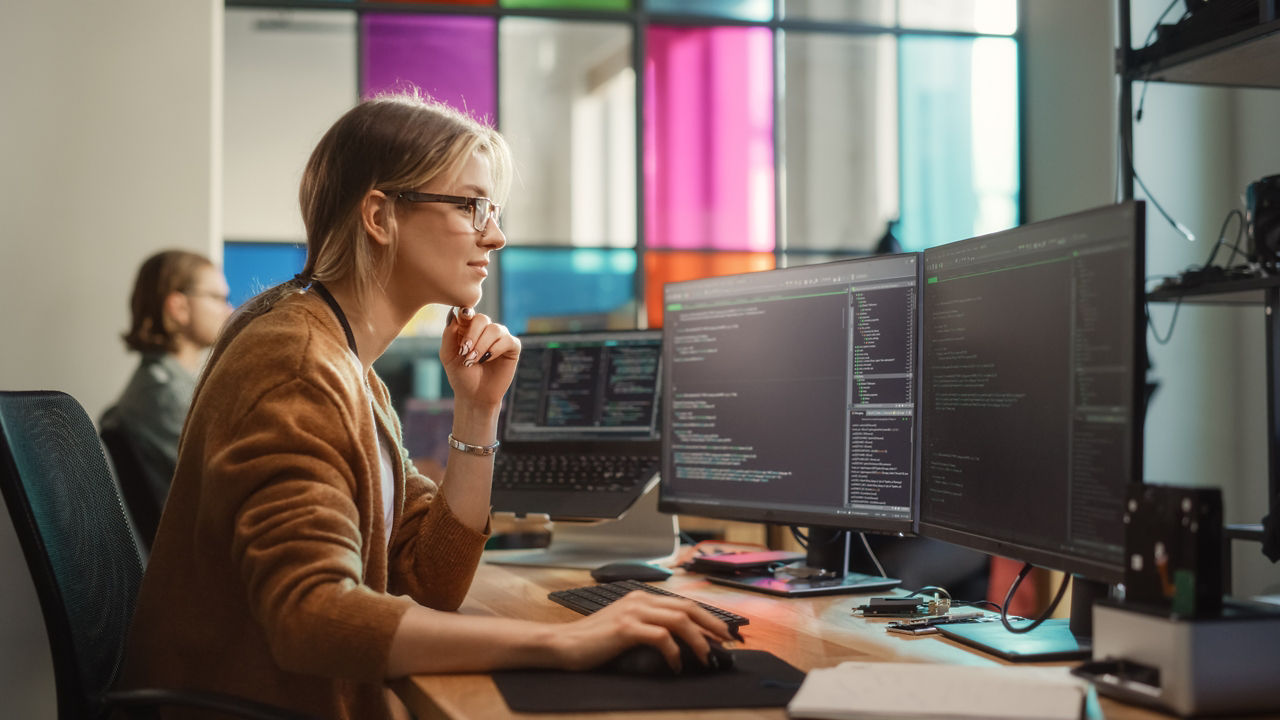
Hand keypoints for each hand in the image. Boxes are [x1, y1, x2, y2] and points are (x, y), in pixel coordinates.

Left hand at [439, 307, 519, 409]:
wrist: (474, 395)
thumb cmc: (460, 375)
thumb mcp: (448, 355)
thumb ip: (448, 334)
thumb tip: (454, 313)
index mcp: (468, 328)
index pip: (468, 313)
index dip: (466, 313)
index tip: (463, 317)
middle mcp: (485, 330)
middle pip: (482, 318)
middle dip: (472, 335)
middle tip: (465, 351)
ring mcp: (499, 338)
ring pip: (495, 329)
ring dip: (482, 345)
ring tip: (473, 360)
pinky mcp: (512, 347)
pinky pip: (507, 340)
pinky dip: (495, 349)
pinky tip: (487, 359)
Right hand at [547, 592, 734, 671]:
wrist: (562, 645)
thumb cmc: (593, 642)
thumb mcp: (625, 628)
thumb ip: (649, 628)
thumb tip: (680, 643)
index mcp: (641, 598)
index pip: (683, 603)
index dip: (707, 617)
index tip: (722, 633)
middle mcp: (640, 600)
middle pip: (687, 607)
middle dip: (712, 624)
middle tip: (727, 641)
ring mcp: (633, 612)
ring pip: (679, 620)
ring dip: (698, 640)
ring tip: (706, 657)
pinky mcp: (626, 628)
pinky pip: (661, 637)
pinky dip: (674, 652)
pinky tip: (676, 665)